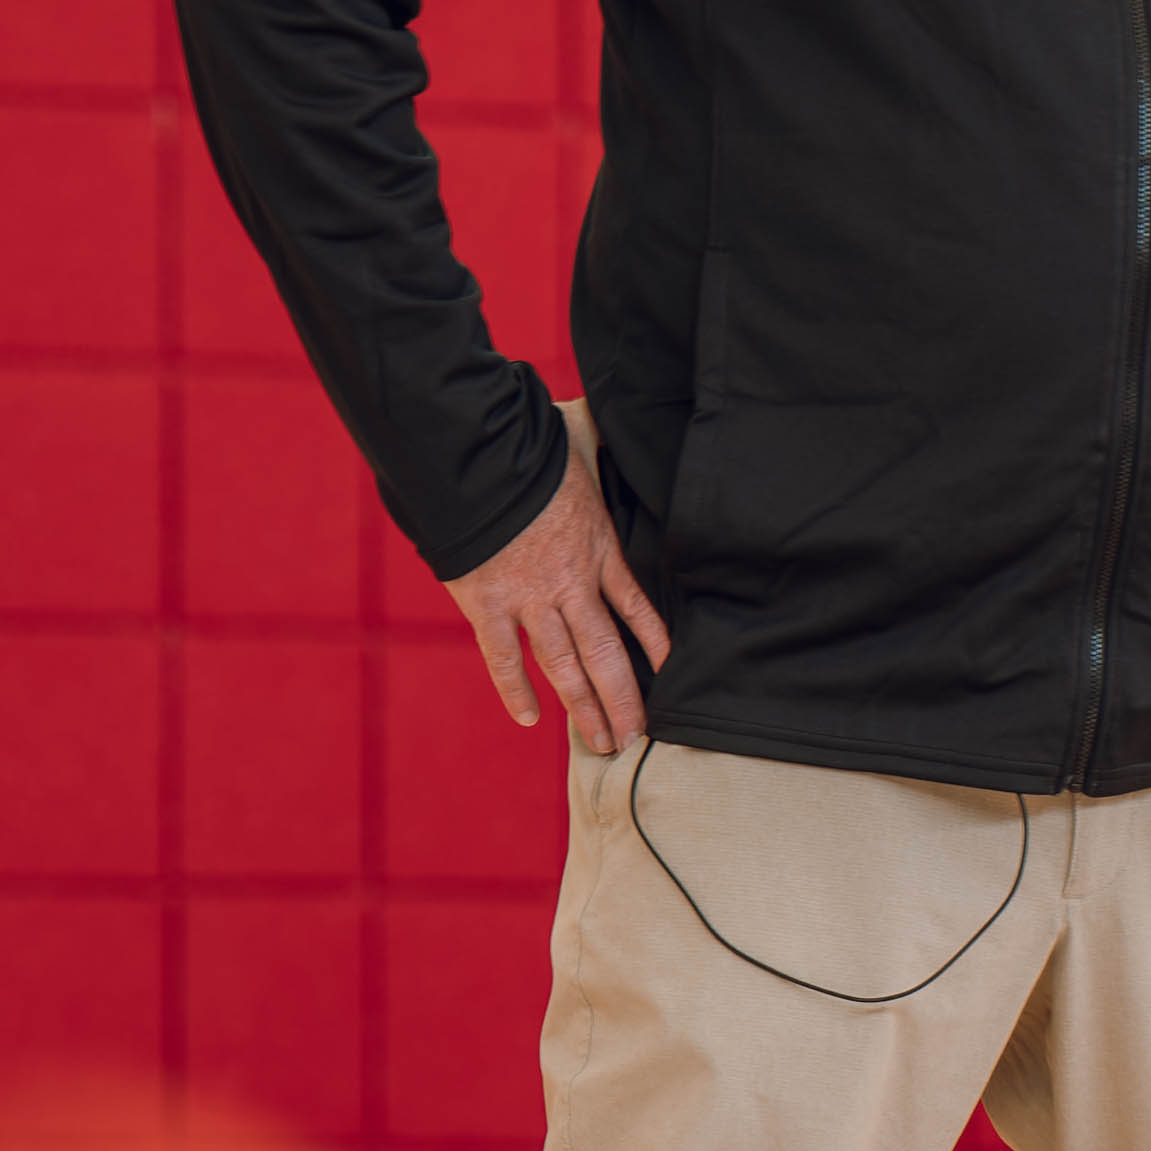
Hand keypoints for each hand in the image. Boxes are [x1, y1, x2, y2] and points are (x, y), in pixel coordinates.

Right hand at [449, 416, 674, 756]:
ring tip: (602, 742)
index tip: (671, 677)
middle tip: (636, 737)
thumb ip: (600, 437)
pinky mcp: (488, 604)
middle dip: (623, 700)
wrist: (479, 459)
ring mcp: (529, 599)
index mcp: (598, 548)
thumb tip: (619, 409)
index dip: (656, 644)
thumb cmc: (530, 444)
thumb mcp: (581, 435)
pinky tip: (530, 717)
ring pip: (564, 666)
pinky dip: (515, 688)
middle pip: (606, 653)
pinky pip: (504, 657)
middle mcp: (570, 584)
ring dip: (583, 707)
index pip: (638, 607)